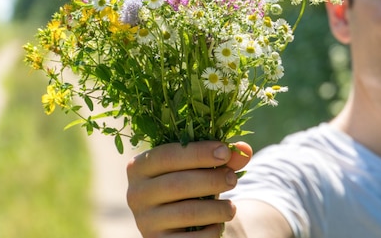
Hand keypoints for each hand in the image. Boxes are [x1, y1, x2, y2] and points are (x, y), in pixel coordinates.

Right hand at [127, 141, 252, 236]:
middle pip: (178, 184)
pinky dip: (211, 231)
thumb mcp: (203, 166)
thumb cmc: (191, 184)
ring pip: (187, 212)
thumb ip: (224, 156)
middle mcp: (135, 193)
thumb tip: (245, 151)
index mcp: (140, 166)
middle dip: (212, 180)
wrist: (178, 223)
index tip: (225, 152)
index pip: (168, 155)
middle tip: (233, 180)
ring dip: (217, 209)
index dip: (198, 152)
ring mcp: (144, 221)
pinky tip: (218, 225)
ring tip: (232, 208)